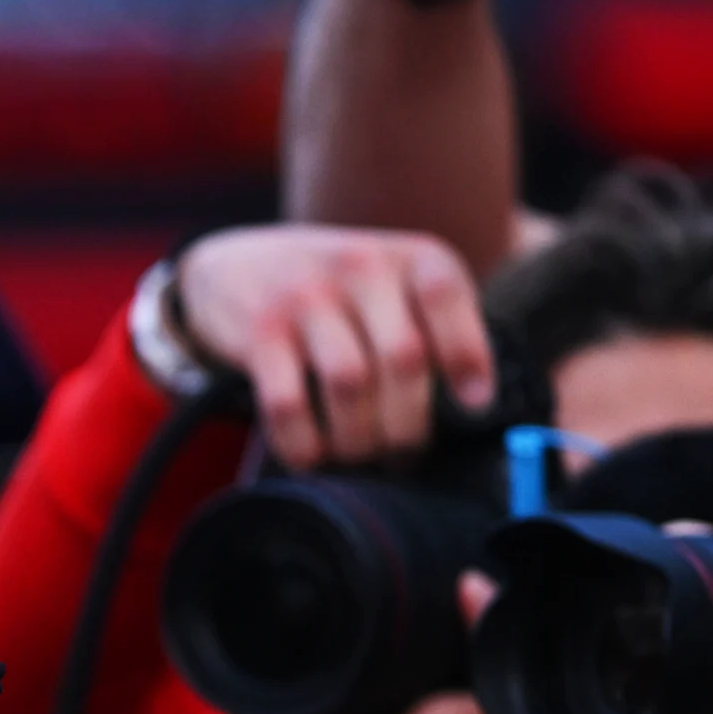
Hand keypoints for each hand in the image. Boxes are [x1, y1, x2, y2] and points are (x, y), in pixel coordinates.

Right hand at [171, 225, 492, 468]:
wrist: (237, 266)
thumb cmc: (339, 292)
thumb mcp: (397, 285)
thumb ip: (438, 326)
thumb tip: (475, 405)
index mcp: (411, 256)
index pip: (446, 298)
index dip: (466, 356)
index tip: (474, 405)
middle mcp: (360, 267)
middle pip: (402, 358)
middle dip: (408, 422)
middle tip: (403, 453)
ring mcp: (305, 297)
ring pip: (348, 384)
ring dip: (359, 438)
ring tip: (360, 457)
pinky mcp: (259, 331)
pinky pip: (286, 402)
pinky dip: (303, 442)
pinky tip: (311, 456)